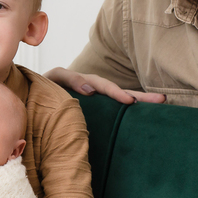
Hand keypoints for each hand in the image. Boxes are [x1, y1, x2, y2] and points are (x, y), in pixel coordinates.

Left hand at [44, 67, 165, 104]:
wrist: (35, 98)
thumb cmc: (43, 88)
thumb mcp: (53, 79)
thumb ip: (69, 79)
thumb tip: (91, 88)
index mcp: (84, 82)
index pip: (104, 86)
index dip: (115, 92)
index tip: (129, 101)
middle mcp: (94, 90)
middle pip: (120, 92)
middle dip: (140, 95)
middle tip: (162, 100)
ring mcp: (96, 101)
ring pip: (120, 100)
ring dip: (140, 101)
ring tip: (161, 103)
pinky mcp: (95, 111)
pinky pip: (113, 111)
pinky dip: (128, 112)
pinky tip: (144, 119)